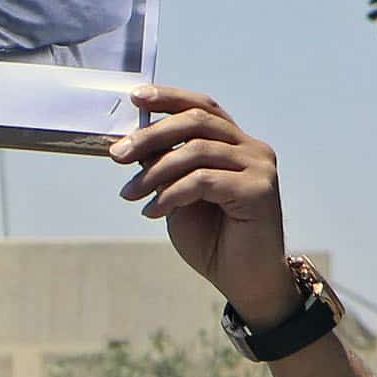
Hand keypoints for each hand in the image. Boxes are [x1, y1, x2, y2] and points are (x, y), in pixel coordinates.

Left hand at [109, 85, 294, 317]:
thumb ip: (165, 166)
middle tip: (117, 155)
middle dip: (150, 135)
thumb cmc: (211, 238)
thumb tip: (133, 141)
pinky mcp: (260, 190)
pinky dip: (171, 194)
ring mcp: (259, 168)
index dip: (169, 97)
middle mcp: (252, 149)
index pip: (202, 107)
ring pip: (197, 151)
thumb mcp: (177, 195)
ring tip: (130, 194)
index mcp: (235, 144)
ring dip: (154, 172)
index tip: (135, 97)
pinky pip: (203, 180)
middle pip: (197, 121)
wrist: (243, 280)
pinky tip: (153, 212)